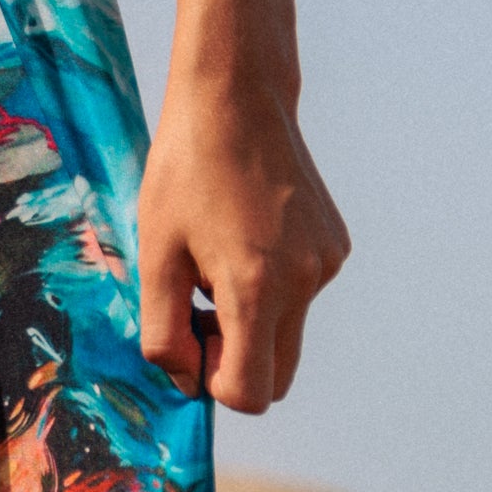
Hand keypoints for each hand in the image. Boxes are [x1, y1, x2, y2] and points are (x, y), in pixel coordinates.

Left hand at [137, 73, 348, 413]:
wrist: (236, 97)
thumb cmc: (184, 172)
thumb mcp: (155, 254)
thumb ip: (164, 331)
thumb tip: (186, 381)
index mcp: (257, 287)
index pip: (250, 393)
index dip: (211, 381)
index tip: (188, 335)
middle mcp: (306, 282)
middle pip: (277, 376)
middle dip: (234, 359)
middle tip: (197, 304)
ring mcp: (328, 263)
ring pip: (288, 334)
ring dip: (250, 320)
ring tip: (217, 256)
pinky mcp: (336, 246)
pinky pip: (301, 296)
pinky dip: (271, 287)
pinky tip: (244, 234)